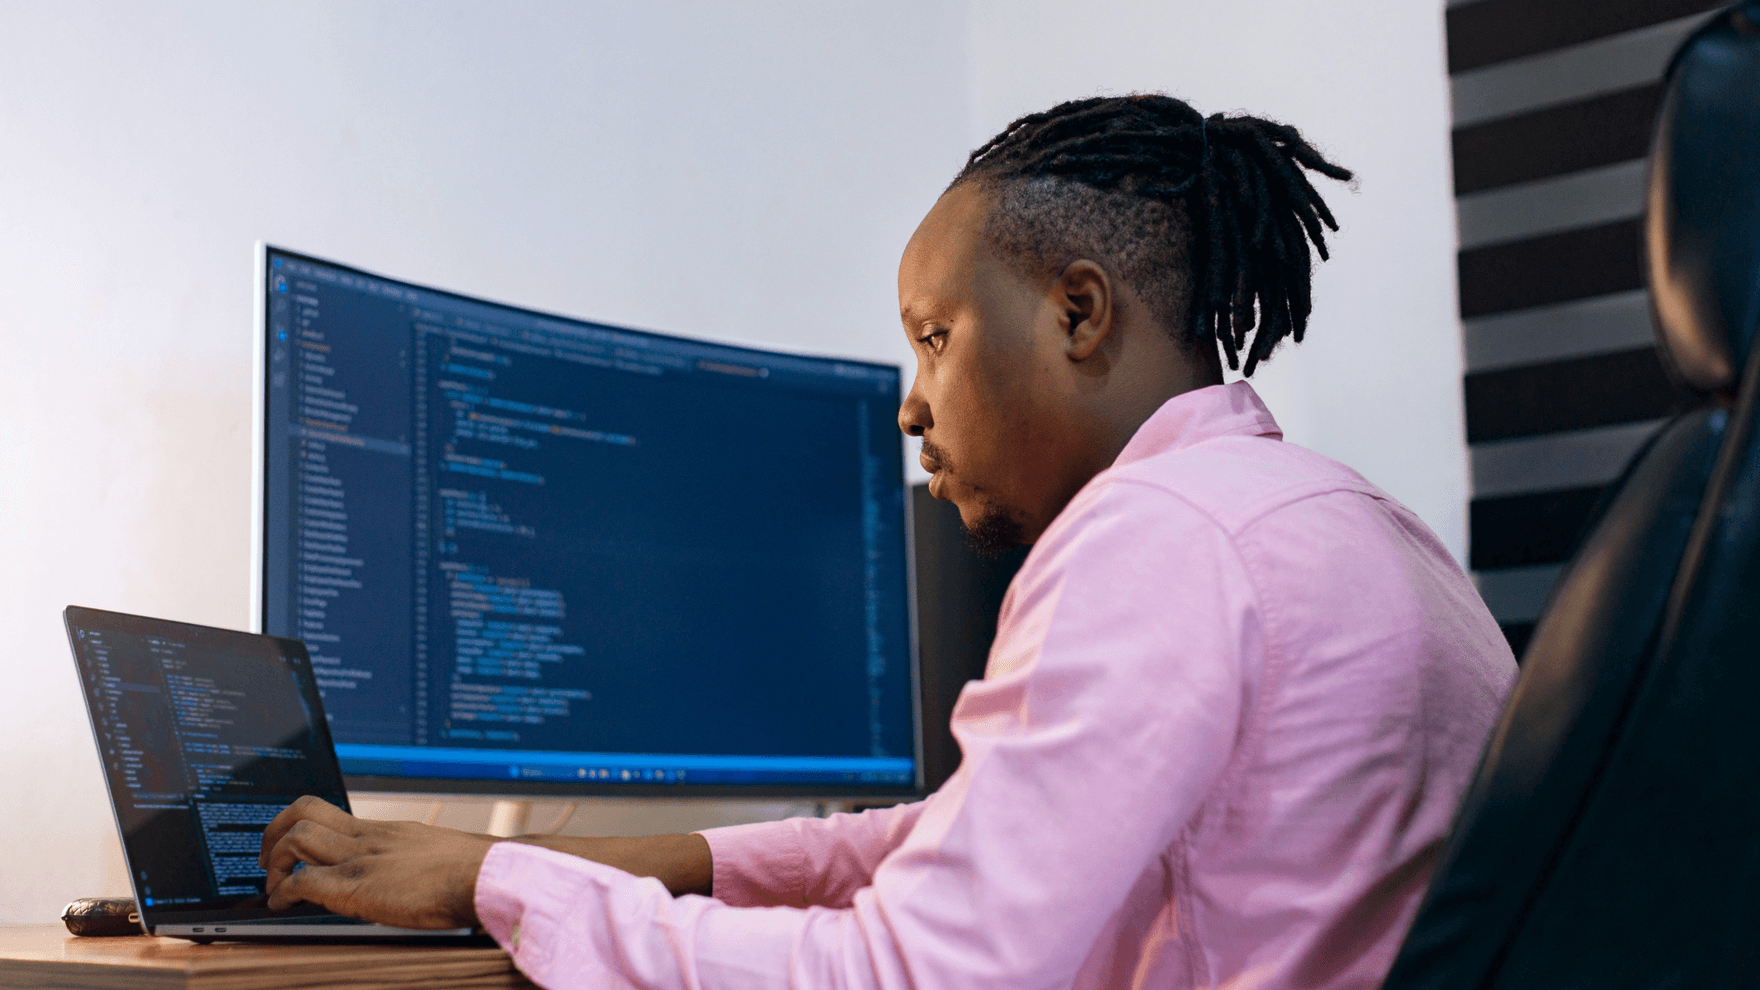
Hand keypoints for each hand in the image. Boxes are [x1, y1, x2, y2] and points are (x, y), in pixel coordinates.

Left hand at [258, 795, 494, 928]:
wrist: (487, 876)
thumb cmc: (474, 872)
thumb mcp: (436, 856)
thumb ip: (413, 861)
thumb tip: (411, 876)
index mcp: (386, 830)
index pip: (330, 812)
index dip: (299, 825)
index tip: (292, 846)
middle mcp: (369, 837)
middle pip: (304, 811)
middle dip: (274, 834)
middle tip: (268, 859)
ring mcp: (362, 859)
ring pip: (296, 839)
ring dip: (274, 865)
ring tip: (274, 887)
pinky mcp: (358, 888)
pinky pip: (304, 882)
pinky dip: (284, 894)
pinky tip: (283, 907)